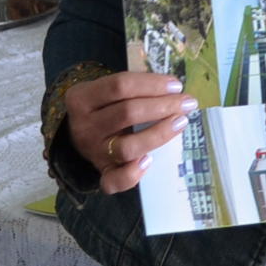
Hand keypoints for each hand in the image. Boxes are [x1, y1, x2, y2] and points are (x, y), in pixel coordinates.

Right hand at [65, 70, 194, 193]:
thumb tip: (172, 88)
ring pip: (128, 147)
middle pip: (127, 113)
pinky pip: (115, 181)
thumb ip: (133, 88)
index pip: (120, 86)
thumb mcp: (106, 91)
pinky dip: (133, 174)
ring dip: (159, 134)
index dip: (152, 84)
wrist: (78, 134)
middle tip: (187, 103)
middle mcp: (84, 126)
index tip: (176, 85)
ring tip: (180, 122)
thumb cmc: (103, 107)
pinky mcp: (101, 172)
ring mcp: (93, 152)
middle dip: (163, 106)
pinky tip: (150, 162)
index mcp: (82, 98)